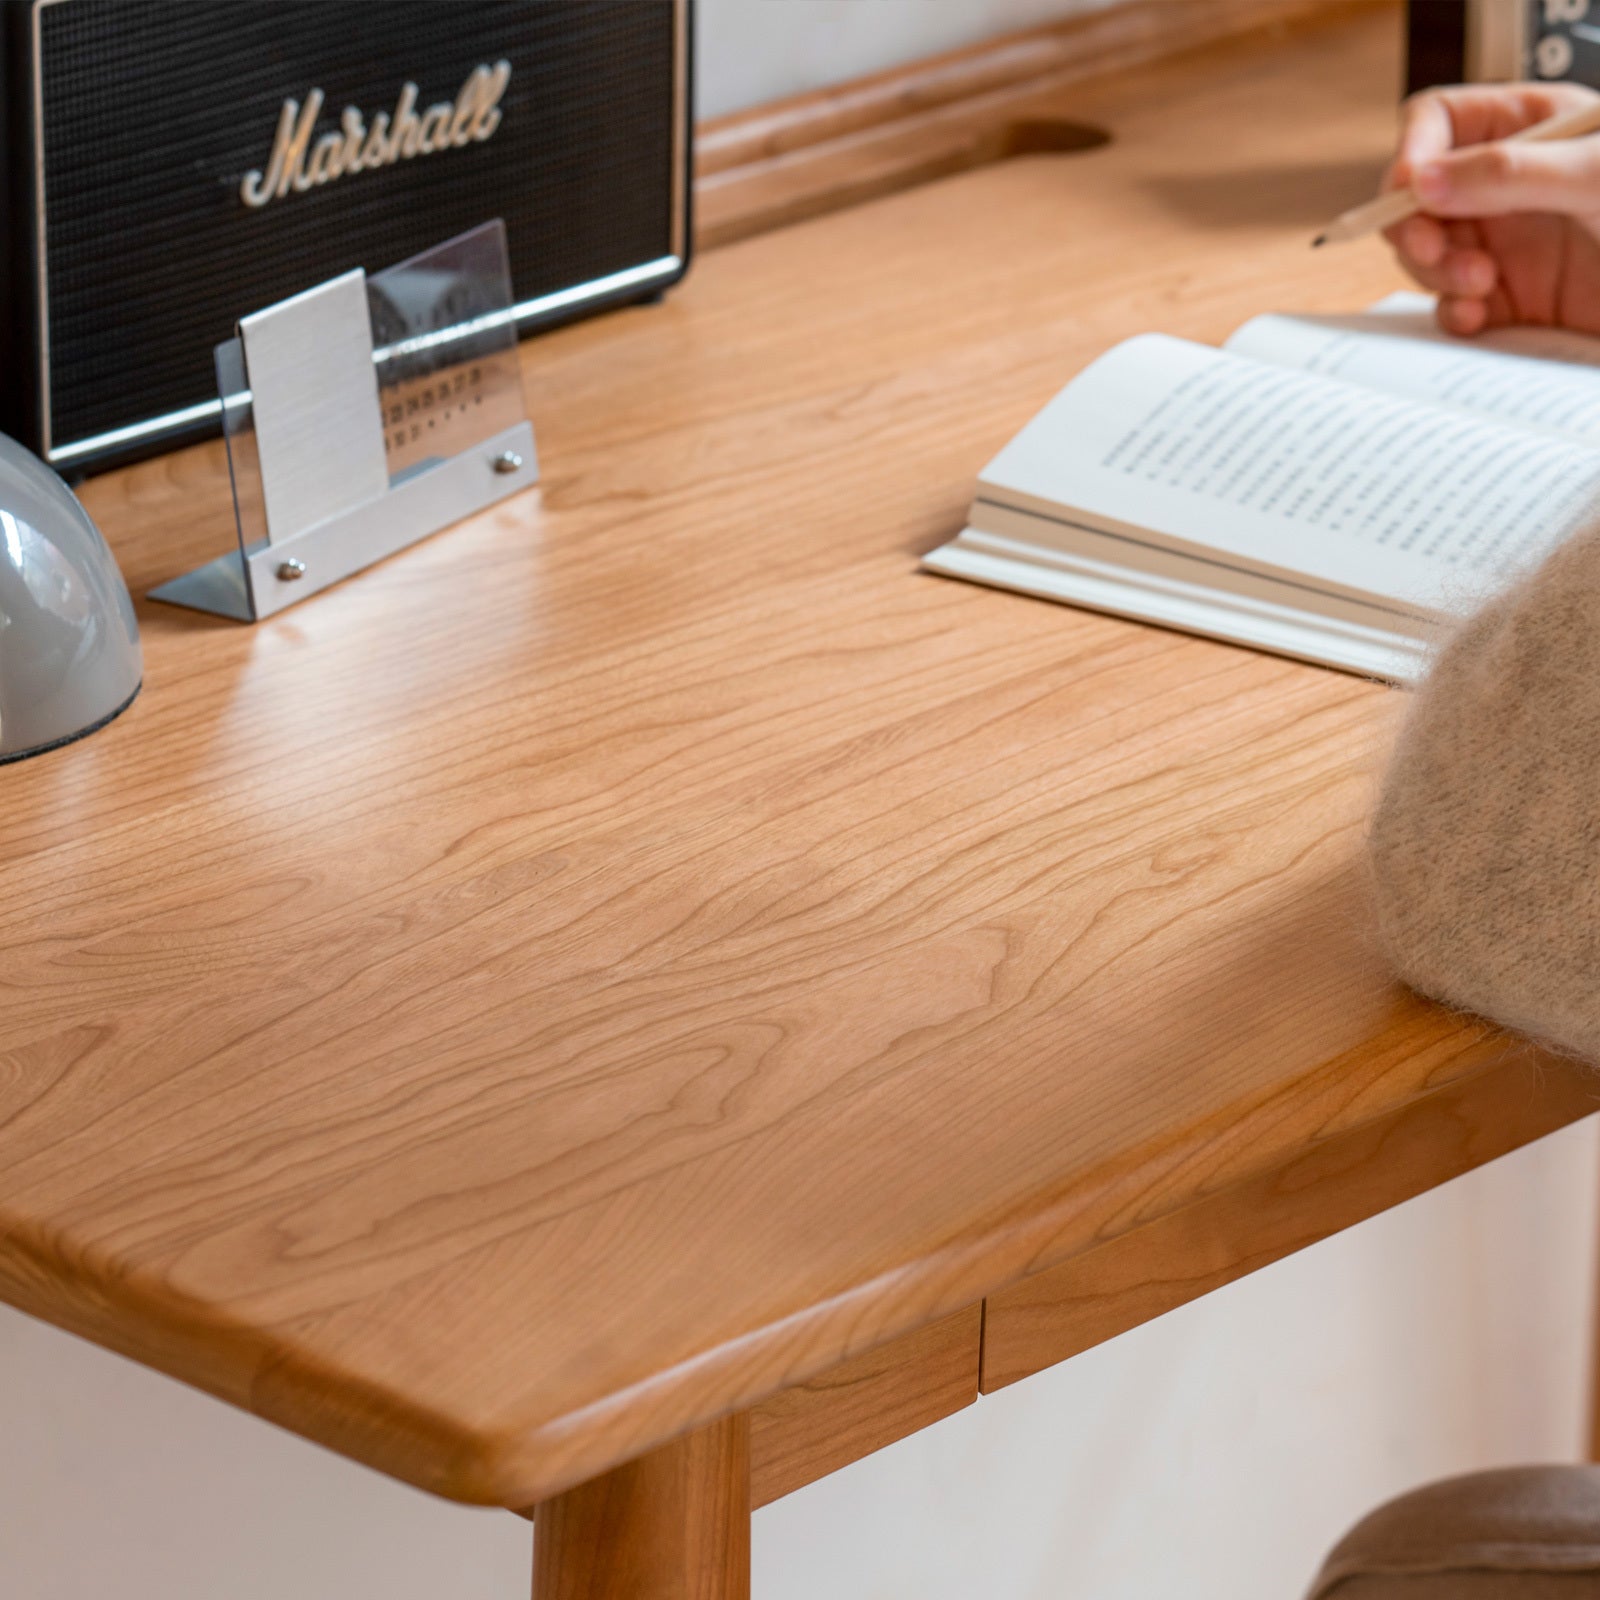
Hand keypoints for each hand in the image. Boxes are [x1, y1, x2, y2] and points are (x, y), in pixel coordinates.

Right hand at [1384, 83, 1599, 336]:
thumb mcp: (1594, 175)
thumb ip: (1508, 173)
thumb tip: (1422, 182)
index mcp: (1525, 130)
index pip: (1436, 123)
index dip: (1412, 153)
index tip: (1412, 190)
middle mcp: (1502, 185)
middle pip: (1416, 196)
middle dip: (1416, 227)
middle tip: (1440, 250)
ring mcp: (1500, 242)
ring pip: (1425, 254)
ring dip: (1435, 273)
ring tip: (1479, 284)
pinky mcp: (1505, 297)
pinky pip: (1451, 305)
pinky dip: (1453, 314)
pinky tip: (1480, 315)